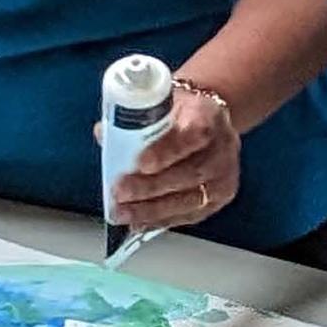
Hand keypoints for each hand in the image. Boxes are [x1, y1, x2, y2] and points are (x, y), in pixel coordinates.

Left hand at [113, 79, 241, 233]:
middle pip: (190, 173)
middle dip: (150, 187)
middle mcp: (222, 146)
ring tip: (122, 212)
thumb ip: (133, 118)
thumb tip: (103, 134)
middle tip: (120, 192)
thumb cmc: (181, 114)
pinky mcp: (221, 197)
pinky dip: (162, 220)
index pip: (194, 133)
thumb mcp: (160, 104)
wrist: (210, 123)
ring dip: (151, 209)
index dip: (167, 151)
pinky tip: (140, 222)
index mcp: (208, 114)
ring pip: (190, 199)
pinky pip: (191, 214)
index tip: (141, 163)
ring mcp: (224, 174)